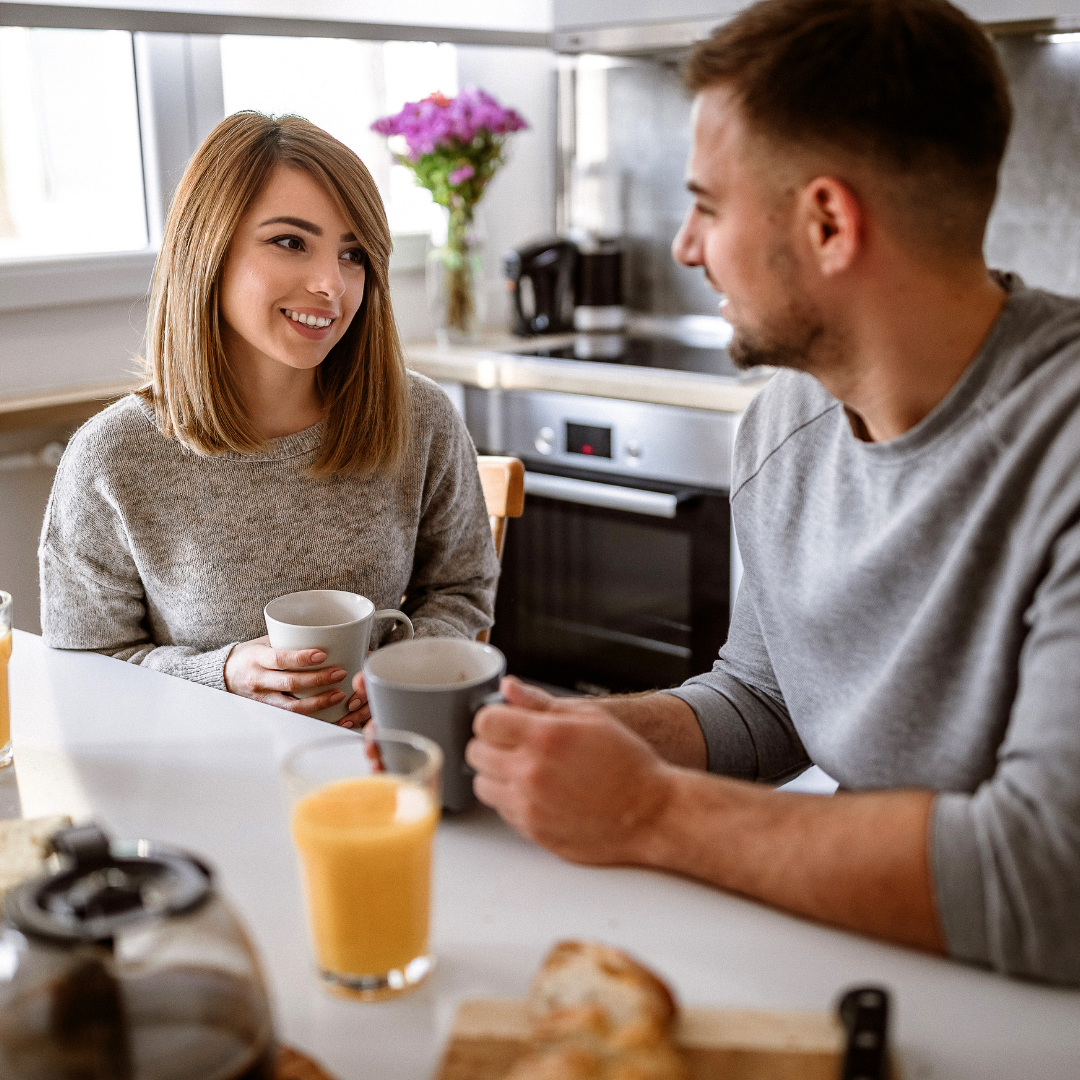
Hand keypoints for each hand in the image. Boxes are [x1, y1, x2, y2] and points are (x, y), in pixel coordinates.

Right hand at [224, 636, 365, 725]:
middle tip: (339, 673)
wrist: (225, 674)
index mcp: (257, 658)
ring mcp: (263, 699)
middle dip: (318, 680)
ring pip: (292, 706)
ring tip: (338, 694)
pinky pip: (291, 715)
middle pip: (290, 683)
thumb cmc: (251, 655)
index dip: (302, 658)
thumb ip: (288, 640)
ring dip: (318, 702)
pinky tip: (327, 711)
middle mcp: (258, 680)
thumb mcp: (264, 642)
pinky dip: (311, 715)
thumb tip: (323, 634)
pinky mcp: (268, 710)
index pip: (280, 659)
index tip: (322, 655)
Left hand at [465, 677, 674, 864]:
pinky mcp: (533, 832)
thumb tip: (508, 688)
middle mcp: (531, 772)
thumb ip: (541, 702)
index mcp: (545, 737)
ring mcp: (530, 805)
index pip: (485, 722)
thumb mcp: (589, 717)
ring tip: (524, 771)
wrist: (650, 812)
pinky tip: (538, 793)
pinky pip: (502, 812)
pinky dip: (512, 801)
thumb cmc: (626, 762)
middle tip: (514, 745)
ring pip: (482, 785)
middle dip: (491, 745)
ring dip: (496, 775)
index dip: (493, 719)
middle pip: (476, 753)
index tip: (505, 722)